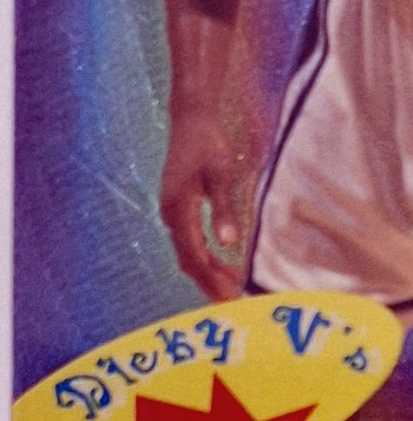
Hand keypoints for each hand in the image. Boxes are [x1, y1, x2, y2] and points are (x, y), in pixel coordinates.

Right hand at [159, 109, 247, 300]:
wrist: (191, 118)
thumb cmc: (208, 144)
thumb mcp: (220, 174)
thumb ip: (223, 209)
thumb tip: (230, 244)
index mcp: (178, 209)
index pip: (194, 256)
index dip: (212, 280)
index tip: (230, 298)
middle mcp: (170, 215)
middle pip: (188, 260)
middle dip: (209, 283)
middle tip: (233, 302)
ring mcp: (171, 211)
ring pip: (187, 252)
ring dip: (207, 271)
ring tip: (232, 286)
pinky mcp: (177, 207)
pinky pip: (188, 241)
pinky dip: (204, 256)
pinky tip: (221, 262)